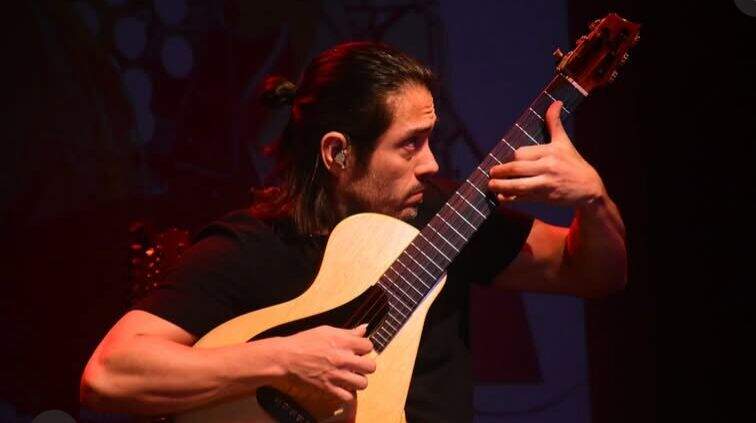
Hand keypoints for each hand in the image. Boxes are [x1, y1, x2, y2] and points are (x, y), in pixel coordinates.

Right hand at [274, 324, 375, 401]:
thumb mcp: (326, 330)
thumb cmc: (305, 341)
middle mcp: (342, 358)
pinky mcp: (328, 388)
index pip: (369, 346)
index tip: (358, 349)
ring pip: (363, 383)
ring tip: (352, 376)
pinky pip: (348, 396)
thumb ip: (348, 332)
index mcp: (342, 342)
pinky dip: (348, 393)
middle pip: (371, 366)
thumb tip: (364, 328)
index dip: (364, 347)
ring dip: (359, 380)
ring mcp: (336, 374)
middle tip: (358, 364)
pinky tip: (343, 386)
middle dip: (366, 365)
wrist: (286, 357)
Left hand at [487, 101, 606, 207]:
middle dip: (500, 172)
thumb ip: (554, 123)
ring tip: (491, 185)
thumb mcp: (564, 142)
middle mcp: (548, 168)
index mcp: (550, 152)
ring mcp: (546, 184)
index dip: (512, 159)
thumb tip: (556, 102)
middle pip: (516, 168)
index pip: (521, 153)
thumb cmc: (573, 163)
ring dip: (501, 186)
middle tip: (491, 173)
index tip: (507, 162)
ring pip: (517, 185)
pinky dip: (510, 199)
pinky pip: (523, 198)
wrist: (589, 188)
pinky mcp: (545, 198)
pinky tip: (501, 197)